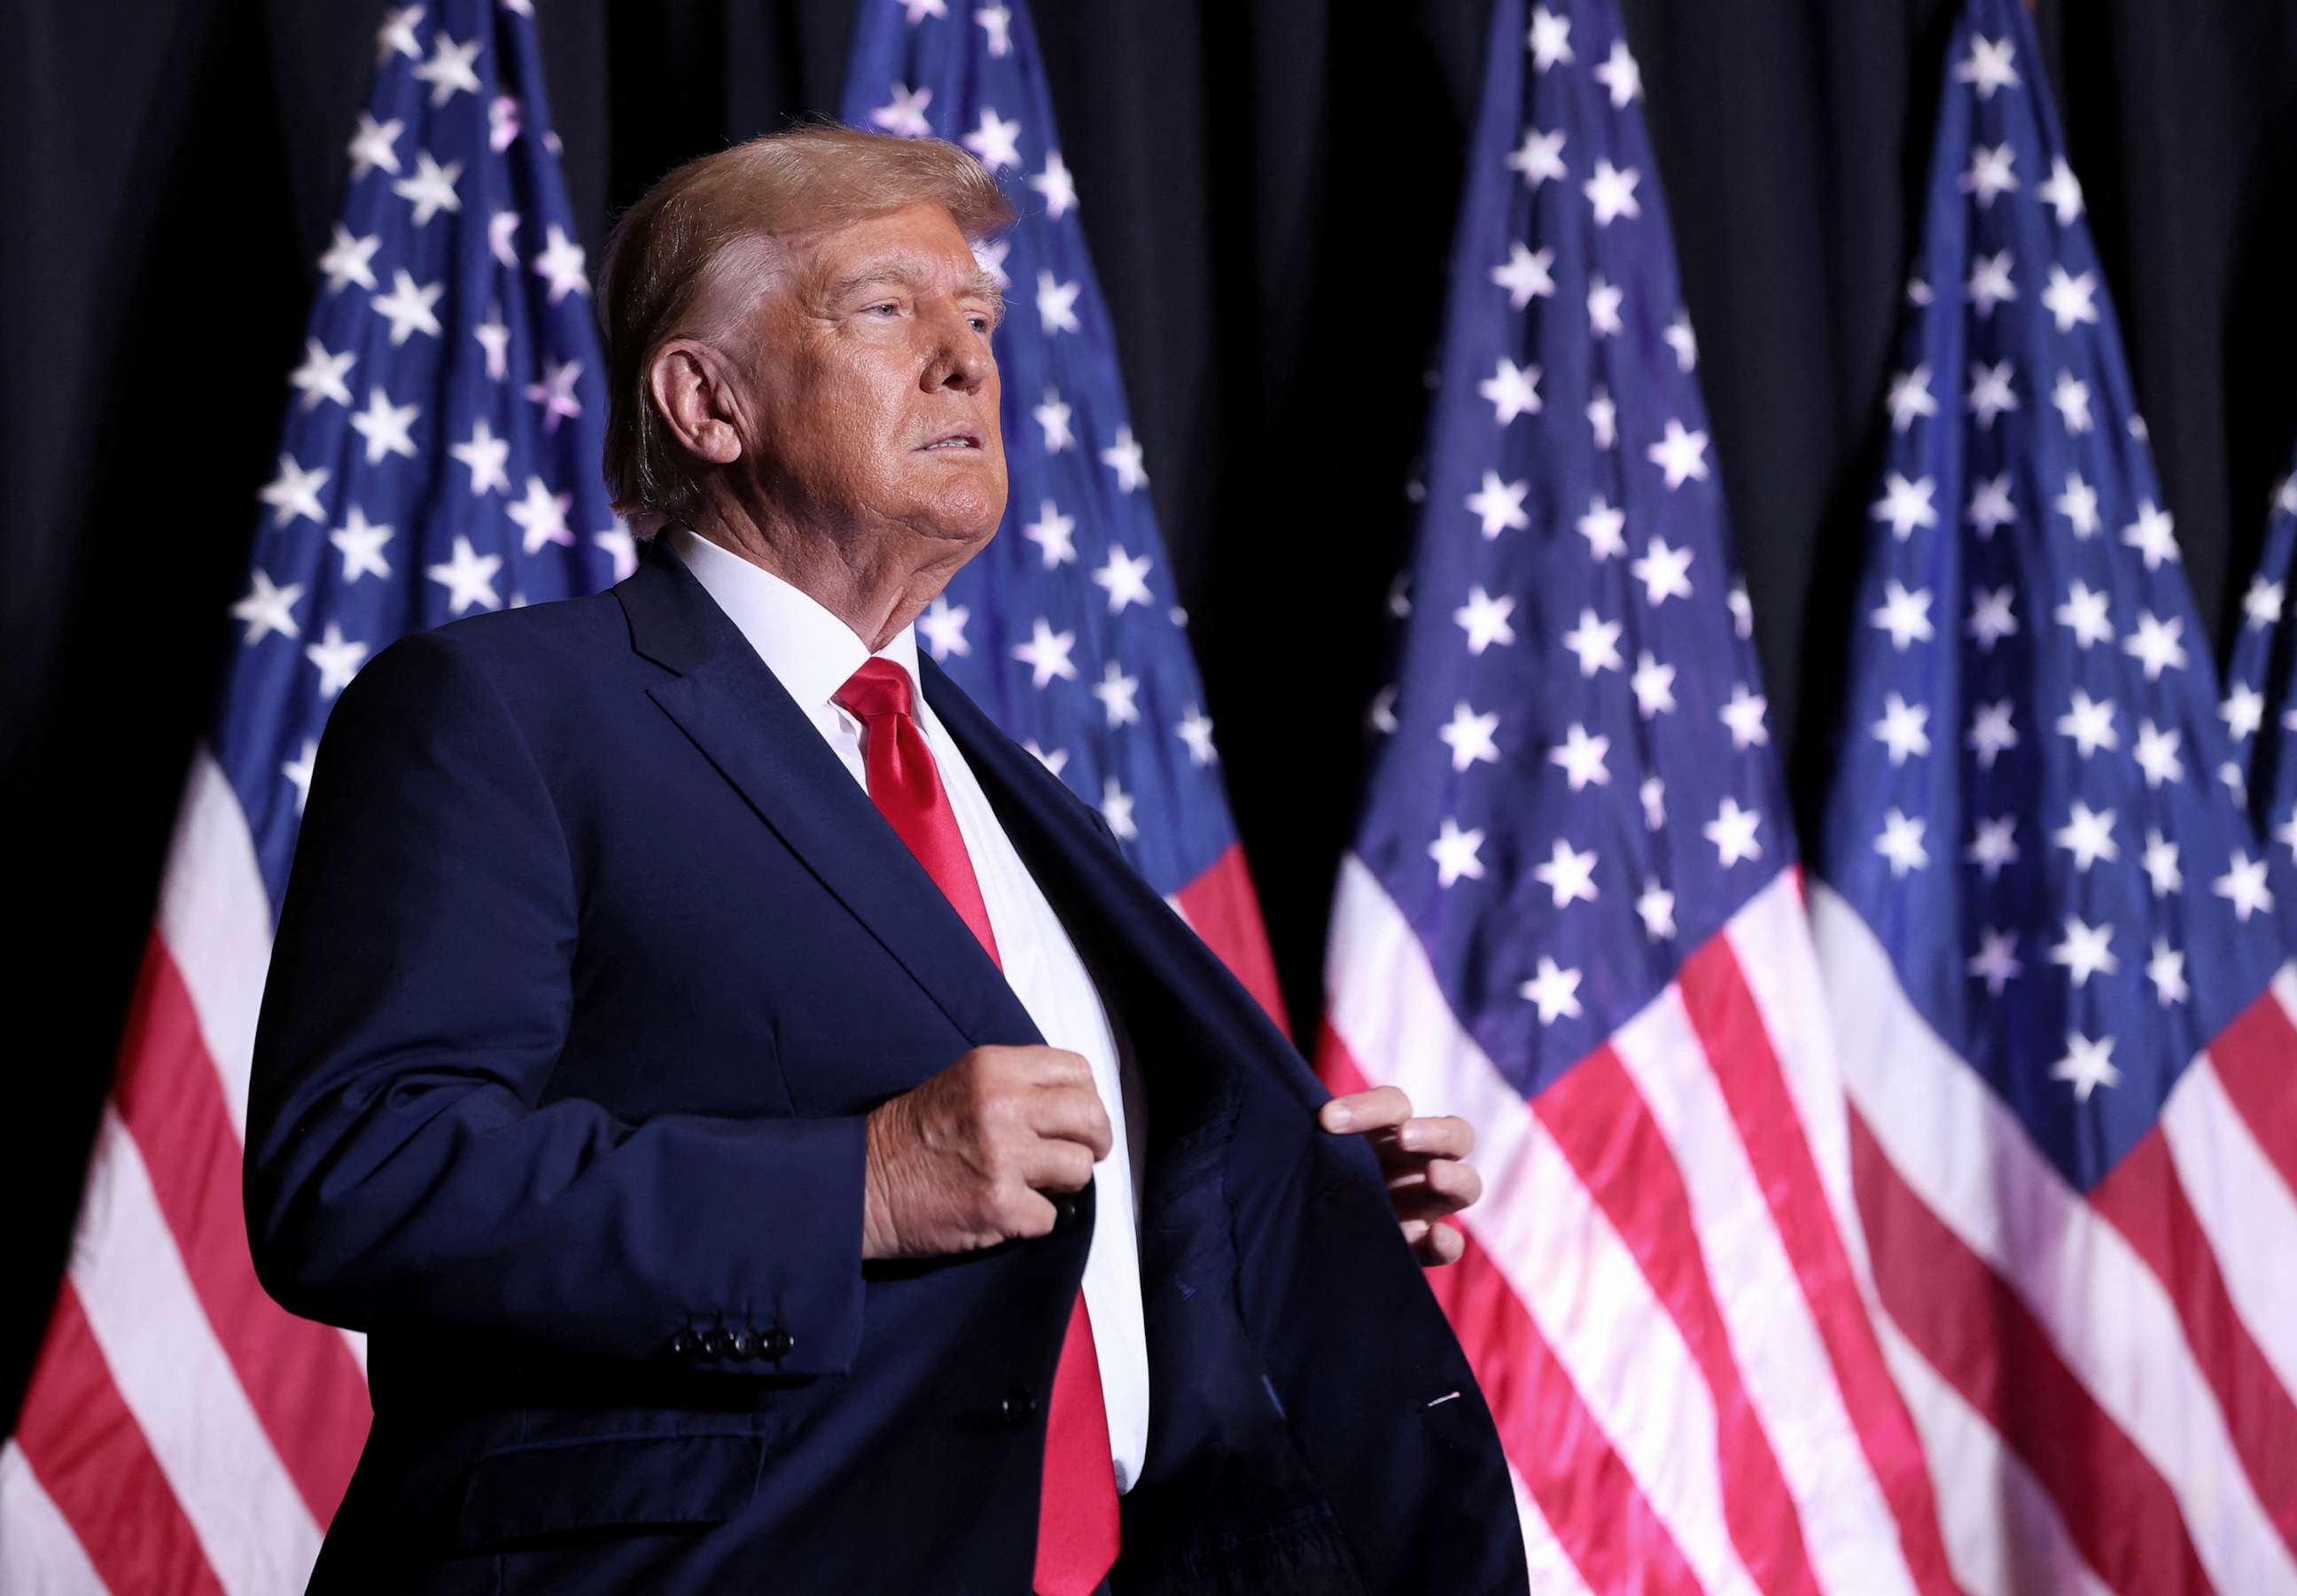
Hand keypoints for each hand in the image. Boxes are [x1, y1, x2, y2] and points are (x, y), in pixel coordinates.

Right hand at [861, 1045, 1112, 1258]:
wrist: (862, 1185)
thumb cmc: (914, 1135)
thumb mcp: (964, 1082)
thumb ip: (1019, 1084)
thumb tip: (1077, 1108)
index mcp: (994, 1067)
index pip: (1078, 1071)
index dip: (1085, 1098)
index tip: (1076, 1119)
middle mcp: (1003, 1104)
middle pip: (1091, 1117)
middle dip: (1094, 1141)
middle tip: (1080, 1156)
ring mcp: (1003, 1156)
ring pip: (1080, 1168)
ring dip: (1063, 1184)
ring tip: (1032, 1184)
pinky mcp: (1000, 1205)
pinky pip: (1052, 1216)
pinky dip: (1032, 1220)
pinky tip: (1003, 1210)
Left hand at [1319, 1086, 1480, 1266]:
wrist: (1297, 1232)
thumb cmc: (1305, 1176)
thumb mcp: (1309, 1154)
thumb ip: (1312, 1140)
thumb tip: (1305, 1123)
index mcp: (1389, 1130)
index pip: (1395, 1105)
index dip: (1368, 1107)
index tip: (1327, 1119)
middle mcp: (1416, 1162)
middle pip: (1455, 1134)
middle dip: (1434, 1132)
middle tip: (1404, 1137)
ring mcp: (1426, 1205)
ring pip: (1468, 1184)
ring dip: (1454, 1177)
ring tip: (1434, 1175)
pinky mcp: (1419, 1246)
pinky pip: (1450, 1245)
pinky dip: (1448, 1241)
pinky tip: (1435, 1236)